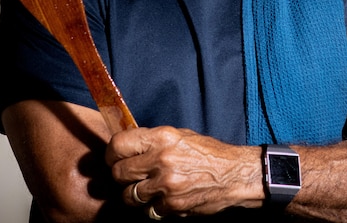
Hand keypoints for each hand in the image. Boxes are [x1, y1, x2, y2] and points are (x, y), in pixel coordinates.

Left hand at [105, 126, 263, 217]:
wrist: (234, 174)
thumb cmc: (207, 153)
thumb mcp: (180, 136)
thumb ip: (152, 141)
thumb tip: (127, 147)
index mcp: (162, 137)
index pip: (119, 144)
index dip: (112, 154)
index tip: (114, 158)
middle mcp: (161, 159)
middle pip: (119, 173)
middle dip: (120, 176)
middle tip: (128, 176)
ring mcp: (166, 184)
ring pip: (129, 195)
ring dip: (134, 194)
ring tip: (145, 189)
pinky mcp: (172, 205)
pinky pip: (148, 210)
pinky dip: (152, 207)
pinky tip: (162, 199)